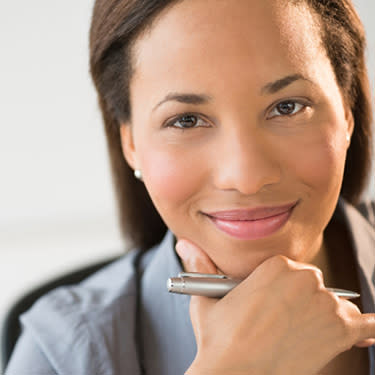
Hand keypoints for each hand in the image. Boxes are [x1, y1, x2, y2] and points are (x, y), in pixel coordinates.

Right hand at [176, 239, 374, 374]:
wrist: (234, 373)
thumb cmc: (219, 338)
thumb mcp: (207, 298)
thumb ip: (199, 265)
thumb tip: (183, 243)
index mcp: (277, 265)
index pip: (292, 273)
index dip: (283, 293)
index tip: (274, 309)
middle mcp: (305, 277)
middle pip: (314, 287)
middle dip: (302, 304)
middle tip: (281, 327)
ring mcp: (324, 303)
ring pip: (335, 305)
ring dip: (325, 320)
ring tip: (303, 338)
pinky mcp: (340, 330)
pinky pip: (367, 326)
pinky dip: (369, 329)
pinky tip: (370, 330)